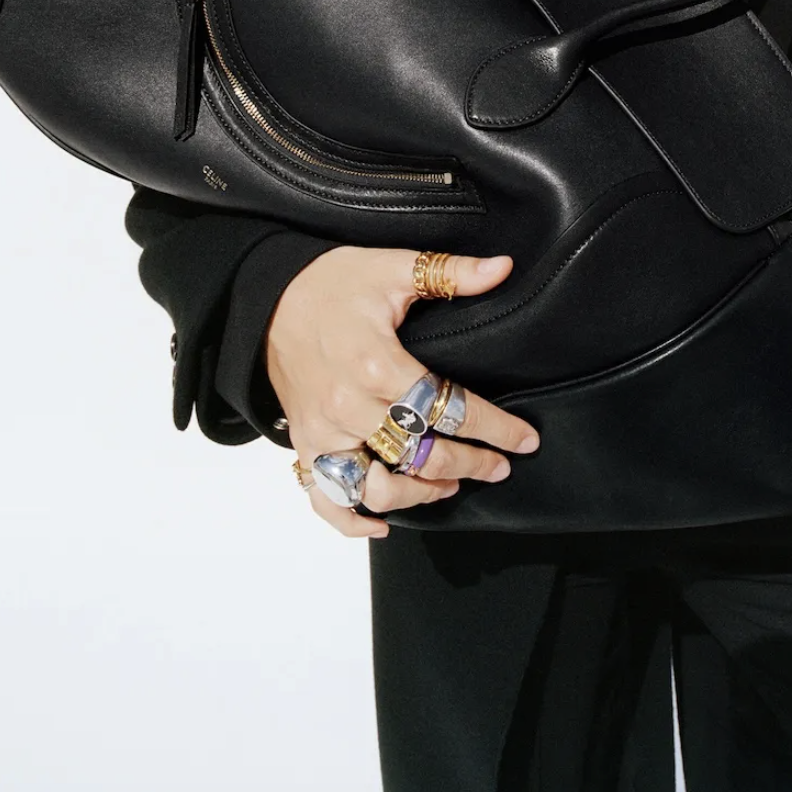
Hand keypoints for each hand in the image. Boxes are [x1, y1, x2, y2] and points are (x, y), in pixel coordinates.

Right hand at [266, 245, 539, 538]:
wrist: (267, 299)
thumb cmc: (333, 283)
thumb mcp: (392, 266)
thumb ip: (450, 272)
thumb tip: (503, 268)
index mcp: (377, 363)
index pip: (449, 407)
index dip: (494, 428)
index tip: (524, 440)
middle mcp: (350, 406)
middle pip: (422, 455)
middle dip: (471, 464)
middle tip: (499, 466)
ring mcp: (325, 433)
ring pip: (379, 489)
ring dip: (421, 495)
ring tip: (452, 486)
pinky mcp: (305, 445)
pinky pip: (327, 498)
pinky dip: (353, 521)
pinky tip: (385, 524)